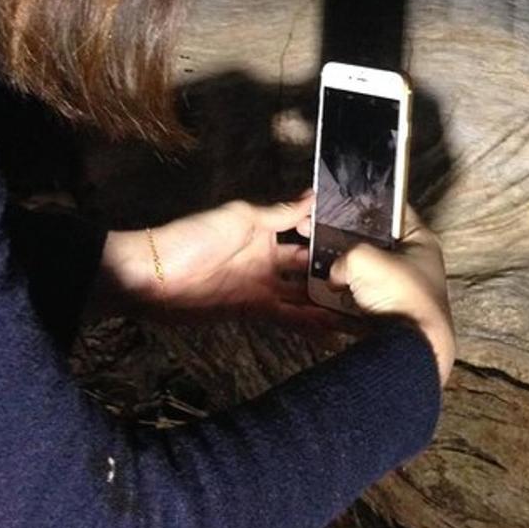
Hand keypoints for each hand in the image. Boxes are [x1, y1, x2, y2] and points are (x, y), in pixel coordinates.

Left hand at [97, 192, 341, 330]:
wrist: (154, 276)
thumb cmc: (195, 237)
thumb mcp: (240, 217)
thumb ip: (279, 213)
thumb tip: (312, 197)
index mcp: (267, 231)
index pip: (306, 231)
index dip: (331, 236)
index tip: (365, 240)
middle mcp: (269, 258)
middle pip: (309, 266)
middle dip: (337, 272)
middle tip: (374, 281)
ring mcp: (262, 286)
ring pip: (304, 294)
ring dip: (329, 301)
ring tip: (362, 310)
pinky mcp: (254, 310)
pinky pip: (288, 316)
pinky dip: (309, 322)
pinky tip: (332, 330)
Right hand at [320, 206, 454, 386]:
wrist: (412, 350)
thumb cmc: (402, 299)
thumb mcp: (364, 259)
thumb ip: (343, 256)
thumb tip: (334, 274)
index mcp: (419, 240)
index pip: (390, 209)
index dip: (361, 203)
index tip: (336, 204)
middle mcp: (412, 263)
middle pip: (370, 242)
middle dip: (341, 241)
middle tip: (315, 235)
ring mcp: (399, 289)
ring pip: (361, 273)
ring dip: (338, 273)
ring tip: (311, 267)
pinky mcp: (386, 314)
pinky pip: (357, 300)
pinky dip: (340, 299)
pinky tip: (321, 296)